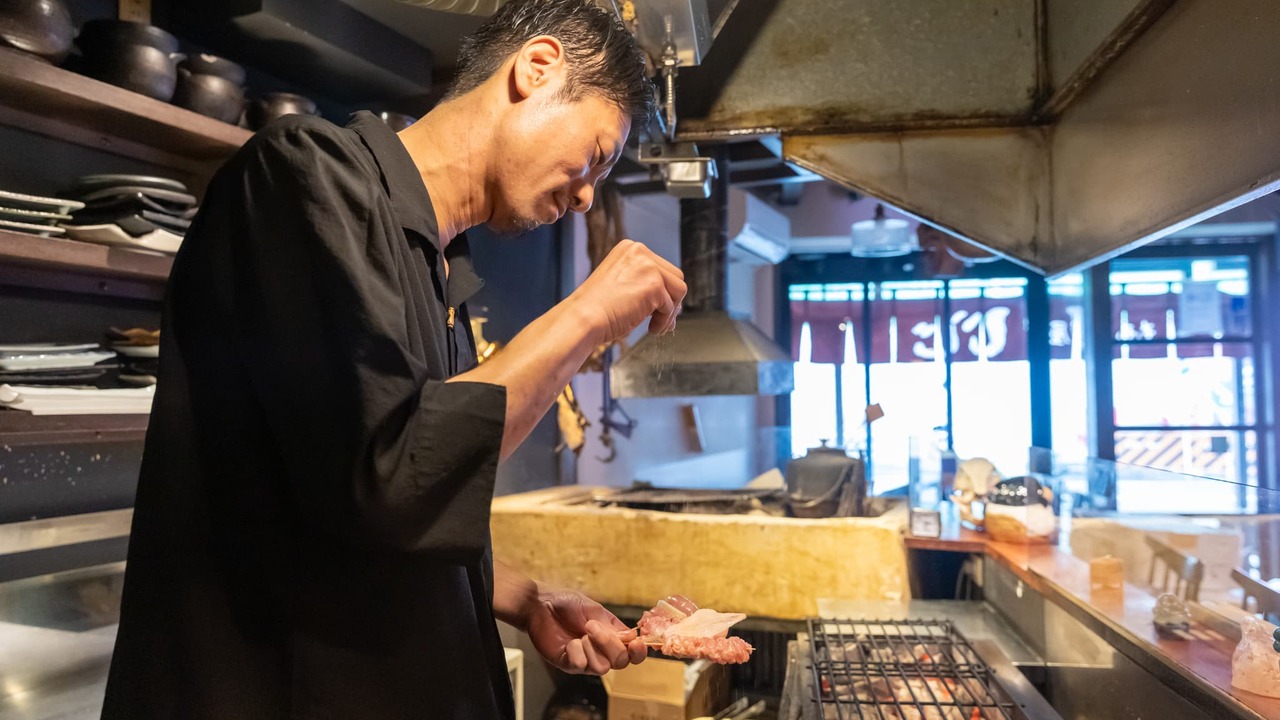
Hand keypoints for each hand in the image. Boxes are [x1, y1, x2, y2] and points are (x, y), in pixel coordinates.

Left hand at [525, 590, 647, 674]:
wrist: (542, 605)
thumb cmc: (568, 604)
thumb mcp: (594, 610)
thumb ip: (612, 626)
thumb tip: (630, 638)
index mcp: (612, 636)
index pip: (632, 653)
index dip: (638, 652)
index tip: (636, 644)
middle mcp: (601, 651)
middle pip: (620, 661)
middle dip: (610, 644)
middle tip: (591, 627)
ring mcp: (585, 659)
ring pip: (602, 667)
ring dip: (592, 648)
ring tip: (579, 634)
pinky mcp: (569, 664)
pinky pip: (580, 666)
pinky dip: (576, 652)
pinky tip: (569, 642)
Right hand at [569, 239, 686, 344]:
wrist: (583, 318)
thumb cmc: (596, 308)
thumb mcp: (620, 284)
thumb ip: (643, 283)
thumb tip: (670, 300)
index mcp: (629, 248)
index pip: (661, 267)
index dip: (662, 290)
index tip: (653, 308)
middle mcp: (639, 252)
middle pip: (675, 276)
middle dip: (670, 299)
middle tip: (658, 319)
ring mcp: (648, 267)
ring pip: (679, 290)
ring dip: (669, 311)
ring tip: (654, 325)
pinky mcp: (654, 286)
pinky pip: (671, 307)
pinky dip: (663, 321)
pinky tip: (650, 329)